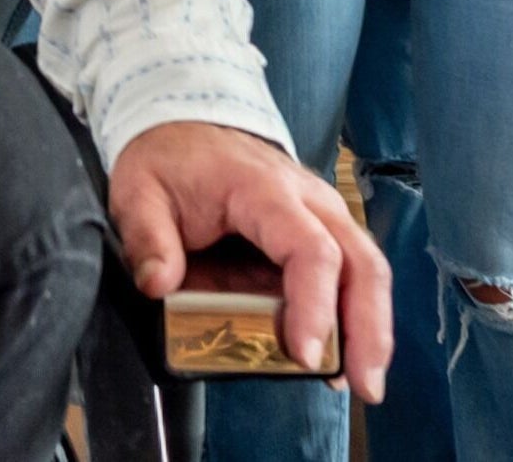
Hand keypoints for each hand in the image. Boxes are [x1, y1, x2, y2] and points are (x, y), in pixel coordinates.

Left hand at [109, 120, 390, 402]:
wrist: (184, 127)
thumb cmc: (168, 161)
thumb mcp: (139, 192)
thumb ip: (147, 238)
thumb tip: (158, 284)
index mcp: (263, 188)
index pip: (310, 249)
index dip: (314, 305)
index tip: (306, 355)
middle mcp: (308, 199)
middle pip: (361, 262)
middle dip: (368, 328)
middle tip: (362, 384)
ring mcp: (322, 212)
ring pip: (369, 268)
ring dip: (374, 328)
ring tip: (363, 382)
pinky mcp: (322, 229)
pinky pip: (354, 272)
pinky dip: (359, 316)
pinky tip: (348, 358)